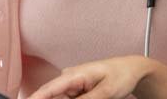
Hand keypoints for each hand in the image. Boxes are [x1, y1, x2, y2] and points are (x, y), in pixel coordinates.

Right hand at [28, 56, 149, 98]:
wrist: (132, 70)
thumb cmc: (121, 74)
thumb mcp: (107, 92)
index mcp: (74, 74)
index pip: (48, 89)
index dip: (34, 98)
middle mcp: (68, 79)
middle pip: (51, 97)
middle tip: (82, 98)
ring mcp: (71, 86)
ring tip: (91, 96)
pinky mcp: (76, 92)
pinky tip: (88, 98)